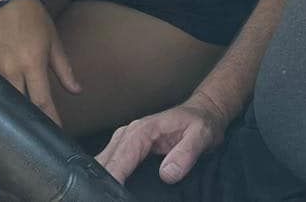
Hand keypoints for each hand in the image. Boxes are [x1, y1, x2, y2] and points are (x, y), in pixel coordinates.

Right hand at [0, 0, 80, 124]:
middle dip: (29, 122)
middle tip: (38, 136)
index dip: (50, 119)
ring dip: (11, 113)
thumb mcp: (55, 42)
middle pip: (19, 105)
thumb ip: (64, 70)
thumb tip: (77, 91)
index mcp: (33, 63)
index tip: (57, 133)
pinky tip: (0, 109)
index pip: (42, 101)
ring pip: (1, 99)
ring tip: (19, 128)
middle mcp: (11, 68)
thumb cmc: (35, 19)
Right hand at [97, 90, 231, 183]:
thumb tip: (167, 173)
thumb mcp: (200, 136)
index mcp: (143, 131)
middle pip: (104, 162)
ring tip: (107, 195)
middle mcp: (129, 133)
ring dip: (102, 179)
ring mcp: (125, 139)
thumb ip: (185, 154)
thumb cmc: (202, 123)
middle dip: (102, 183)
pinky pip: (110, 163)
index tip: (111, 196)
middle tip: (108, 198)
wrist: (204, 112)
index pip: (119, 160)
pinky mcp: (127, 147)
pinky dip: (107, 176)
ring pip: (103, 163)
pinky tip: (110, 188)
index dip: (113, 180)